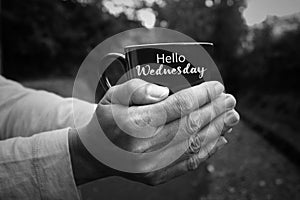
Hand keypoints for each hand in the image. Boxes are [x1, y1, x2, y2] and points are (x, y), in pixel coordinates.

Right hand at [69, 79, 238, 184]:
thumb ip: (138, 89)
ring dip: (217, 129)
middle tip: (230, 100)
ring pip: (195, 144)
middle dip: (215, 110)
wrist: (97, 152)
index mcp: (133, 124)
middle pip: (191, 125)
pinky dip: (208, 150)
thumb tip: (165, 92)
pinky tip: (219, 138)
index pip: (178, 106)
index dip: (202, 95)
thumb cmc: (107, 119)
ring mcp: (151, 166)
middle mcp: (144, 148)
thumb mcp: (114, 95)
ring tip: (231, 117)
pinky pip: (189, 163)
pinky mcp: (156, 176)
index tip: (217, 86)